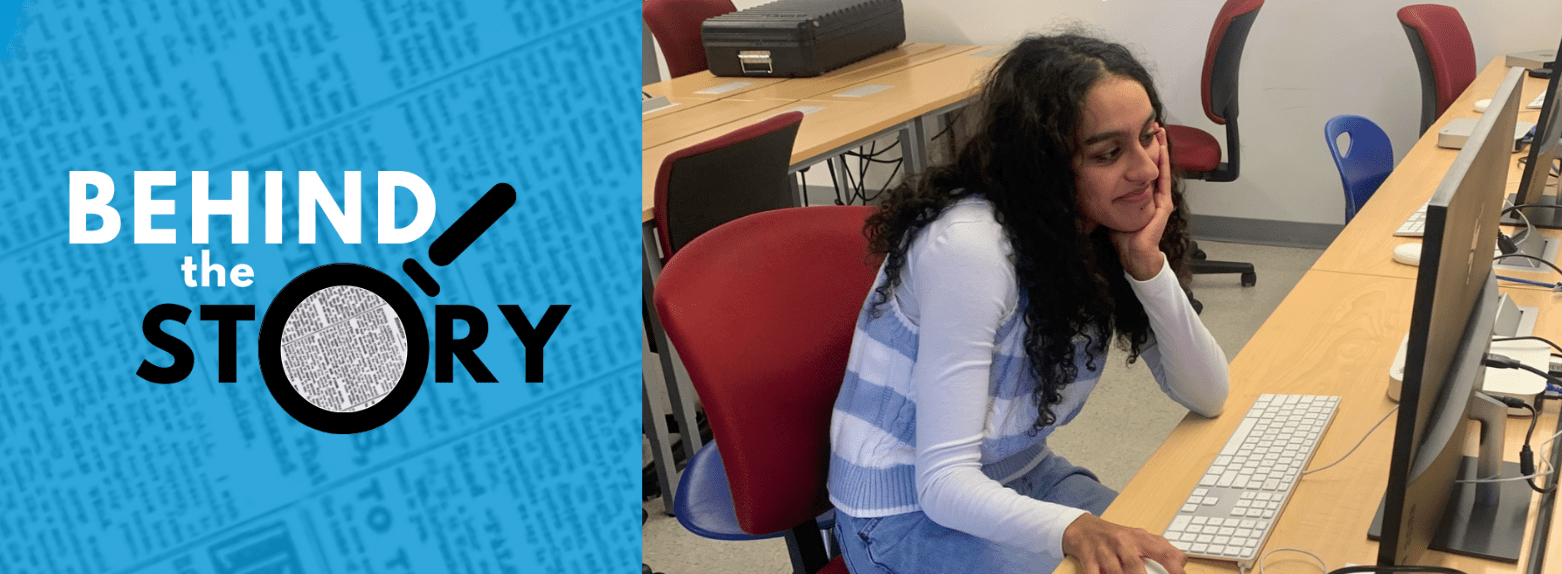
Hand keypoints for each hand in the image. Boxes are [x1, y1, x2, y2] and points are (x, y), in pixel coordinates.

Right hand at [1061, 513, 1187, 573]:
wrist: (1084, 529)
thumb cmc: (1116, 537)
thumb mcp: (1140, 538)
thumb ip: (1161, 549)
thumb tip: (1182, 563)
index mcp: (1141, 538)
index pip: (1165, 553)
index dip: (1176, 570)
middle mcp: (1123, 542)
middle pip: (1136, 567)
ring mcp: (1105, 551)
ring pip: (1116, 573)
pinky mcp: (1089, 558)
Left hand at [1110, 125, 1173, 280]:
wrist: (1133, 253)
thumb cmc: (1122, 236)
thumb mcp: (1112, 209)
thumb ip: (1108, 196)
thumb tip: (1088, 183)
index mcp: (1143, 196)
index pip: (1144, 169)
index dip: (1142, 152)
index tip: (1138, 134)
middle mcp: (1153, 195)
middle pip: (1154, 164)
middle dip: (1154, 144)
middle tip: (1152, 125)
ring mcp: (1160, 199)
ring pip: (1161, 168)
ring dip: (1161, 149)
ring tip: (1159, 131)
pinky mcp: (1163, 205)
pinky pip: (1163, 181)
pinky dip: (1163, 165)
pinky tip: (1161, 151)